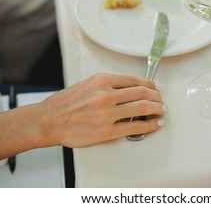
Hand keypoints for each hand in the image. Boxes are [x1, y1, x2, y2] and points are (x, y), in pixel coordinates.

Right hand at [37, 74, 164, 147]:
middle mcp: (106, 94)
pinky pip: (134, 127)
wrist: (48, 120)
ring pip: (141, 107)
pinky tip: (155, 124)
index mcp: (102, 79)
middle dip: (156, 96)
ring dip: (156, 109)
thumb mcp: (88, 84)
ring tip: (161, 111)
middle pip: (141, 92)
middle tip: (161, 100)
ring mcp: (107, 113)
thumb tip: (131, 88)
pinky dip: (149, 125)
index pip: (134, 80)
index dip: (149, 84)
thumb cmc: (65, 103)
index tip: (155, 88)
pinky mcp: (107, 131)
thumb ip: (108, 85)